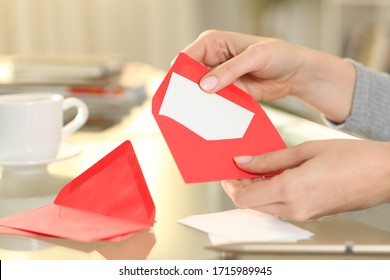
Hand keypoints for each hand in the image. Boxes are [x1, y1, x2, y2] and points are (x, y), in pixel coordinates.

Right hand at [182, 30, 355, 122]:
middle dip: (185, 90)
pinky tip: (208, 119)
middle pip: (188, 75)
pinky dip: (209, 110)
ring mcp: (217, 77)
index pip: (187, 56)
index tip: (176, 91)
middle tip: (181, 108)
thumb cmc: (277, 55)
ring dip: (196, 102)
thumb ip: (229, 70)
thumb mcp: (254, 57)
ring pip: (198, 91)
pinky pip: (212, 102)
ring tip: (192, 117)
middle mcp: (211, 59)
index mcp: (213, 42)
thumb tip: (204, 85)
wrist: (293, 73)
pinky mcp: (225, 92)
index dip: (179, 73)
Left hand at [221, 139, 389, 221]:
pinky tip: (277, 175)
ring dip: (257, 190)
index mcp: (292, 191)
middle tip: (242, 168)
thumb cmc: (353, 158)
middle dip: (242, 188)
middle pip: (252, 205)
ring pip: (266, 207)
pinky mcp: (312, 214)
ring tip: (260, 167)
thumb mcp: (305, 151)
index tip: (228, 173)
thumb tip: (244, 162)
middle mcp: (296, 208)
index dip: (231, 186)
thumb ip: (270, 159)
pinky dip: (273, 193)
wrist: (385, 173)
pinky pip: (282, 207)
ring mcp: (305, 215)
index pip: (245, 198)